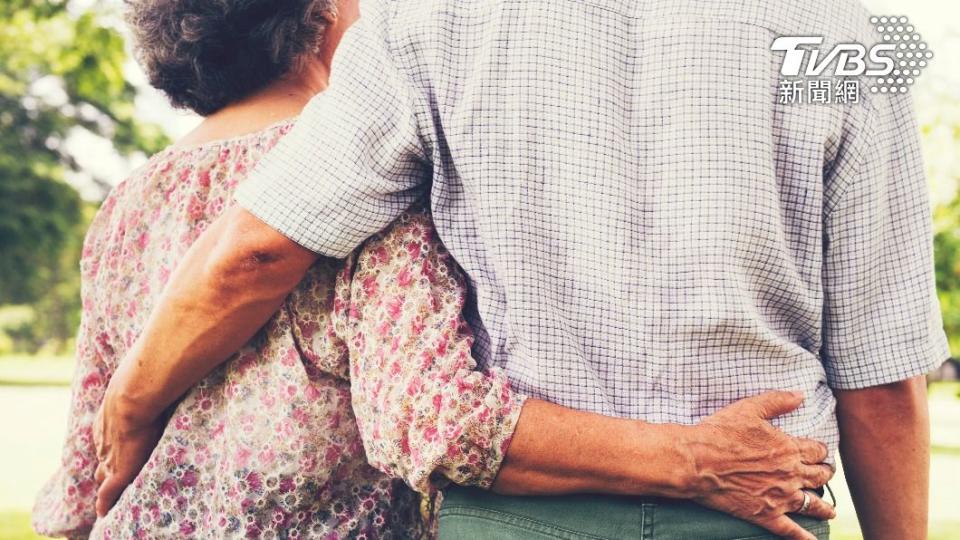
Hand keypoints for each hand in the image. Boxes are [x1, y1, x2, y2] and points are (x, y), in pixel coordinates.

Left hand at [92, 385, 163, 516]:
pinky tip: (105, 513)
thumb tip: (174, 369)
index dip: (111, 449)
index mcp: (108, 422)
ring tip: (113, 497)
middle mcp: (104, 442)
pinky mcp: (118, 472)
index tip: (116, 452)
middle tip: (109, 479)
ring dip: (107, 487)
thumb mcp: (144, 384)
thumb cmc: (144, 384)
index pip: (107, 442)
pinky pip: (107, 495)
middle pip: (101, 461)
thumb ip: (156, 383)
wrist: (133, 395)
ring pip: (104, 478)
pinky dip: (106, 503)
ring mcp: (109, 457)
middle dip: (105, 470)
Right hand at [684, 391, 835, 539]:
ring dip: (824, 508)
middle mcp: (790, 474)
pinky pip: (790, 530)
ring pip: (812, 504)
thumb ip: (777, 401)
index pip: (816, 450)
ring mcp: (779, 497)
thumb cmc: (720, 433)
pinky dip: (803, 538)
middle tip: (826, 475)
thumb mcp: (748, 409)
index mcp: (788, 448)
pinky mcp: (765, 514)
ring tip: (830, 511)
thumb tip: (800, 395)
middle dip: (825, 475)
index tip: (821, 451)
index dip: (821, 450)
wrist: (697, 462)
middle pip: (819, 477)